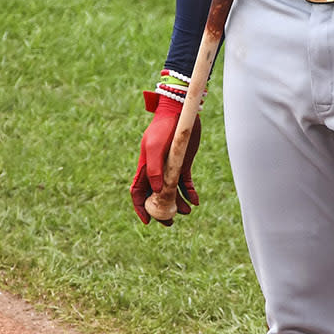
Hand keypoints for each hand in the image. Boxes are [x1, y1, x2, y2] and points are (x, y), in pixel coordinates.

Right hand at [131, 73, 200, 224]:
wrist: (180, 110)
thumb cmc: (163, 127)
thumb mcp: (155, 147)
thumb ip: (154, 169)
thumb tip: (158, 191)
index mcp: (145, 166)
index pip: (138, 190)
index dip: (140, 206)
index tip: (147, 220)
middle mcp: (156, 169)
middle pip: (156, 195)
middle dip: (161, 210)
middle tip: (169, 223)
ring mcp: (170, 167)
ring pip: (173, 191)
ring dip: (178, 203)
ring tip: (187, 211)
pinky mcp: (184, 163)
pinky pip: (186, 182)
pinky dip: (190, 192)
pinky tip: (195, 200)